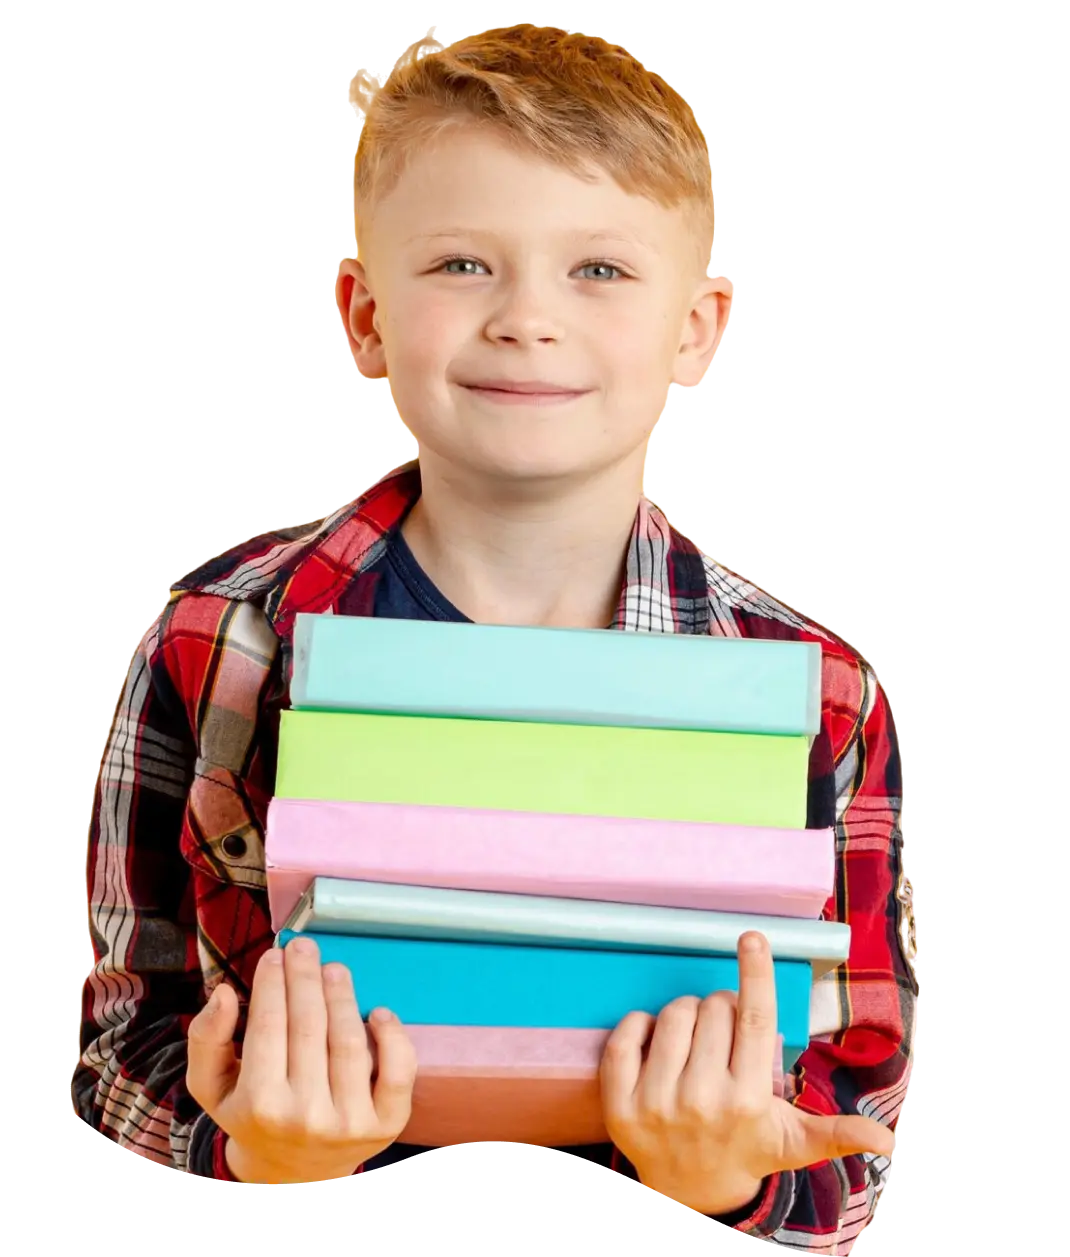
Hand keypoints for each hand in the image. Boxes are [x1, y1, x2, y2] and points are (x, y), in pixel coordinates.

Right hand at [187, 936, 417, 1183]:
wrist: (294, 1171)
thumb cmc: (254, 1116)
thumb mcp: (213, 1087)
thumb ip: (207, 1040)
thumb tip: (221, 994)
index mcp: (260, 1105)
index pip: (269, 1026)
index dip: (273, 984)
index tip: (275, 955)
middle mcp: (305, 1115)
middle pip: (310, 1027)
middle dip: (306, 978)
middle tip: (304, 947)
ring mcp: (349, 1121)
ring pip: (350, 1041)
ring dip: (343, 995)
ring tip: (333, 968)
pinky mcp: (386, 1123)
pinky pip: (396, 1071)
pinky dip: (393, 1036)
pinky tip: (378, 1011)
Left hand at [599, 932, 895, 1215]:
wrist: (688, 1194)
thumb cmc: (745, 1152)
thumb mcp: (792, 1142)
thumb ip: (837, 1132)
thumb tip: (889, 1142)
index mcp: (748, 1100)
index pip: (755, 1021)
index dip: (755, 974)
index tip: (752, 936)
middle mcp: (702, 1099)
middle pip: (714, 1009)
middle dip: (722, 1008)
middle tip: (725, 1036)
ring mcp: (657, 1102)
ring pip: (673, 1013)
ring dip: (685, 1014)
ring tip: (695, 1042)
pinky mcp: (619, 1104)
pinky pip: (628, 1032)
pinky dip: (640, 1025)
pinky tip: (657, 1044)